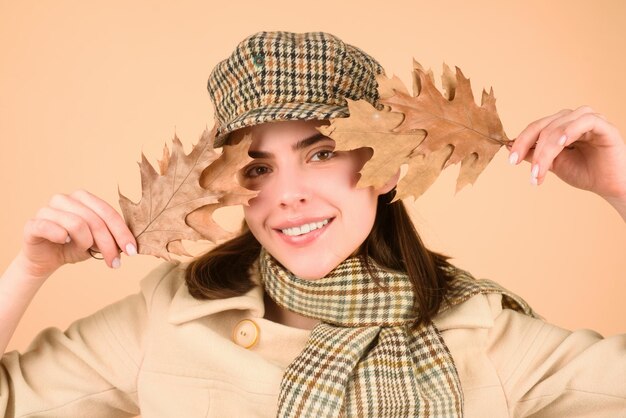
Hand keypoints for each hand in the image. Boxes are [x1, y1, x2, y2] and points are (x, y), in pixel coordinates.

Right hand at [17, 190, 136, 280]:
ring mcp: (47, 209)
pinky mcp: (32, 224)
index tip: (132, 251)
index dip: (122, 232)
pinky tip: (64, 241)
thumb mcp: (96, 242)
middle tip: (115, 263)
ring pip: (76, 223)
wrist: (46, 259)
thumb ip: (110, 237)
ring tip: (85, 252)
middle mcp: (65, 199)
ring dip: (86, 243)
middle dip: (109, 244)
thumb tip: (130, 245)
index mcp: (83, 198)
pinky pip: (49, 227)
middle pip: (95, 220)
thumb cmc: (74, 246)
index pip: (108, 212)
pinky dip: (60, 235)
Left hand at [507, 106, 625, 201]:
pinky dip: (570, 131)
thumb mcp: (553, 164)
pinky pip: (585, 121)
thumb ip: (535, 154)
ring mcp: (589, 120)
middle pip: (544, 126)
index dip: (521, 141)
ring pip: (559, 126)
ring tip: (541, 170)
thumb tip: (510, 146)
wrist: (611, 187)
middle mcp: (573, 119)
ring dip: (546, 149)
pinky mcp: (604, 126)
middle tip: (526, 170)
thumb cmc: (585, 173)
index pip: (536, 128)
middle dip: (530, 148)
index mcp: (561, 126)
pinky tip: (561, 144)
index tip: (511, 160)